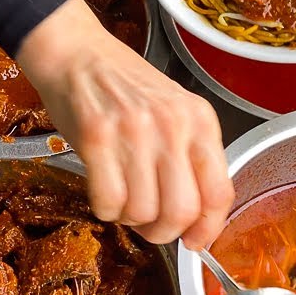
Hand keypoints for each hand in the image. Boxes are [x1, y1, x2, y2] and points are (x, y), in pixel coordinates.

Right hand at [17, 0, 233, 248]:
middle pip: (181, 211)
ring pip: (143, 212)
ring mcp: (135, 131)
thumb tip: (193, 217)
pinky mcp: (97, 137)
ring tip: (121, 198)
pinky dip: (105, 210)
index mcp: (199, 120)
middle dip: (163, 232)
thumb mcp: (173, 111)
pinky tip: (102, 192)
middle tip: (148, 226)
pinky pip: (108, 202)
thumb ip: (188, 156)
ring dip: (129, 220)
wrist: (77, 52)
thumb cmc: (122, 85)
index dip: (207, 229)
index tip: (193, 241)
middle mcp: (173, 125)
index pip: (219, 192)